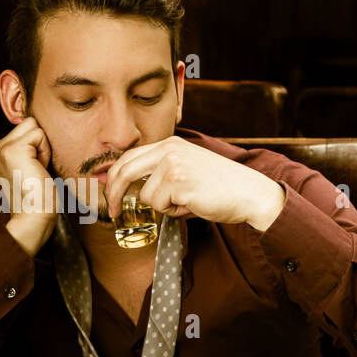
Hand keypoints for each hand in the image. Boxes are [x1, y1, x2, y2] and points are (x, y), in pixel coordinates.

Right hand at [0, 116, 58, 252]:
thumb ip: (29, 148)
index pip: (25, 127)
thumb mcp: (29, 167)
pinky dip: (45, 152)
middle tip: (37, 169)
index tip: (33, 169)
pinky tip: (38, 170)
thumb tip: (39, 126)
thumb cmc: (39, 197)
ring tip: (37, 169)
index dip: (37, 146)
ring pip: (34, 126)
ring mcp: (2, 149)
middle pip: (29, 123)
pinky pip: (40, 134)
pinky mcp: (13, 150)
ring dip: (43, 147)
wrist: (34, 218)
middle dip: (40, 143)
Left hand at [104, 136, 284, 229]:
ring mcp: (173, 165)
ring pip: (146, 196)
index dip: (113, 177)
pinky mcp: (179, 183)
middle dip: (113, 194)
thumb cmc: (219, 186)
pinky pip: (161, 206)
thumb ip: (159, 174)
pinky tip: (193, 205)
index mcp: (170, 144)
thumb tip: (127, 190)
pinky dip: (174, 212)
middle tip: (112, 211)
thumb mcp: (186, 169)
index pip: (129, 158)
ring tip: (187, 202)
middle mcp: (169, 150)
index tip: (107, 192)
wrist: (249, 193)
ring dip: (163, 207)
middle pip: (124, 171)